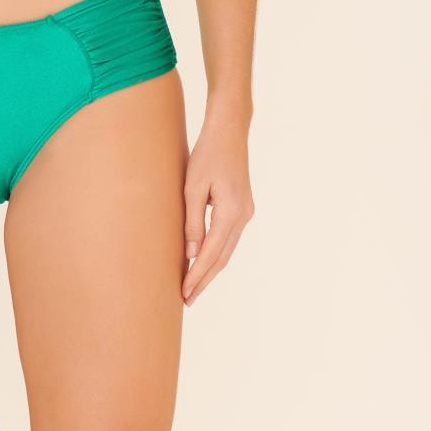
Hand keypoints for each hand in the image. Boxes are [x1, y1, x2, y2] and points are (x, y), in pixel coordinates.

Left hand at [181, 106, 254, 306]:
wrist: (229, 131)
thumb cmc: (207, 154)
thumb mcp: (192, 186)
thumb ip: (192, 221)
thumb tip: (191, 254)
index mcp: (231, 212)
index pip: (211, 254)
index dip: (197, 276)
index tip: (184, 294)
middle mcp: (243, 216)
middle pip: (222, 257)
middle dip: (204, 279)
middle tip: (187, 300)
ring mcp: (246, 212)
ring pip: (227, 250)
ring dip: (211, 269)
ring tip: (193, 286)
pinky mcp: (243, 207)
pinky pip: (228, 238)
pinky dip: (216, 253)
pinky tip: (204, 260)